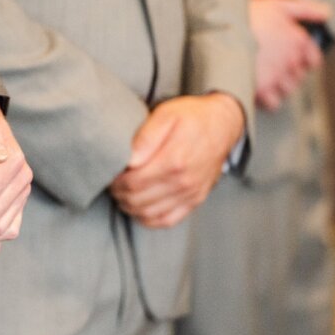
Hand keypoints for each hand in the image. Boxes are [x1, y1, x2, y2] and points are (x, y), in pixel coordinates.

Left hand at [110, 93, 242, 228]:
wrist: (223, 125)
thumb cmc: (192, 117)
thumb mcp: (167, 114)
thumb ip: (146, 137)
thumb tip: (129, 159)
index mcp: (174, 161)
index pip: (133, 182)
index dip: (116, 181)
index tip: (111, 172)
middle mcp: (183, 182)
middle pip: (138, 200)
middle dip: (119, 194)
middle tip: (113, 183)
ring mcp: (190, 194)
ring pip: (149, 214)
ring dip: (130, 207)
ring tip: (123, 193)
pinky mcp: (195, 200)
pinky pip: (167, 220)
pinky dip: (148, 218)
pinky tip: (140, 207)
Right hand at [250, 0, 329, 110]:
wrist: (222, 33)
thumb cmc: (248, 16)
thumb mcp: (277, 3)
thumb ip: (305, 9)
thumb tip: (326, 13)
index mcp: (298, 40)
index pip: (313, 59)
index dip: (303, 60)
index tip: (290, 56)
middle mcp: (292, 60)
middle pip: (299, 76)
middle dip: (287, 72)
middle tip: (268, 63)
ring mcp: (278, 76)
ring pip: (288, 89)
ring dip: (278, 86)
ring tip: (261, 76)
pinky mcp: (263, 89)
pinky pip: (274, 103)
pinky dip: (267, 99)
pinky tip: (256, 88)